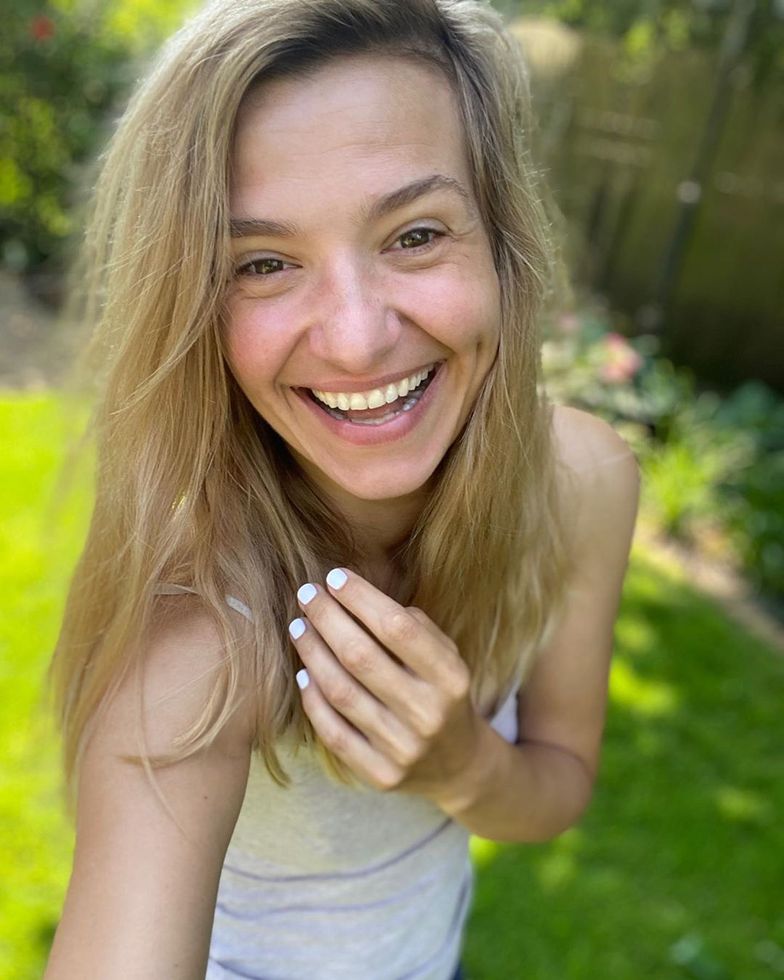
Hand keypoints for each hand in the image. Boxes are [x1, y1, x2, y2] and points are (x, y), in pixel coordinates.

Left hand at [289, 568, 483, 804]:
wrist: (457, 766)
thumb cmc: (442, 694)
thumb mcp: (447, 657)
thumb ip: (414, 627)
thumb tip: (358, 595)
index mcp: (451, 679)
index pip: (398, 628)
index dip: (362, 599)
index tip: (335, 578)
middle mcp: (428, 714)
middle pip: (361, 657)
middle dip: (327, 618)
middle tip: (306, 594)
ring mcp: (402, 749)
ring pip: (341, 692)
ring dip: (312, 652)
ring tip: (299, 626)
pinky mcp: (379, 775)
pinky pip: (333, 732)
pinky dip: (313, 699)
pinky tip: (303, 672)